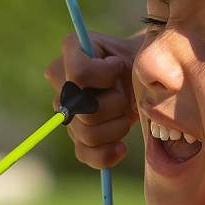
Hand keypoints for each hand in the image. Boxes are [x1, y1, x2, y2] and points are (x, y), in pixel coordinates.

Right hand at [44, 30, 140, 169]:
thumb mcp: (136, 52)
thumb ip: (124, 56)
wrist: (144, 82)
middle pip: (85, 109)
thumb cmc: (141, 63)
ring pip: (87, 133)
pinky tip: (121, 147)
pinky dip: (106, 154)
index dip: (105, 76)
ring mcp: (65, 111)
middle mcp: (60, 81)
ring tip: (126, 114)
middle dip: (116, 104)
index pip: (80, 75)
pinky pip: (84, 154)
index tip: (118, 66)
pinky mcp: (75, 136)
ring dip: (116, 127)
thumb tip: (117, 66)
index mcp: (72, 49)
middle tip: (125, 94)